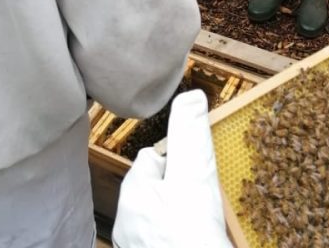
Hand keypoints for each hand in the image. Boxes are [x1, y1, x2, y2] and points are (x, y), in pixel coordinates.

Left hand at [112, 90, 231, 247]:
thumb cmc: (190, 236)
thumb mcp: (194, 174)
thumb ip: (191, 133)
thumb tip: (191, 95)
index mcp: (131, 195)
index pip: (151, 159)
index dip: (177, 160)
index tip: (195, 171)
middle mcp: (127, 226)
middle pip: (156, 190)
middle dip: (177, 191)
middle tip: (201, 201)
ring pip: (159, 219)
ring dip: (178, 217)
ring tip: (199, 225)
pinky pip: (164, 240)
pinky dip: (177, 239)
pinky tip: (193, 241)